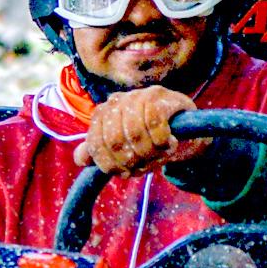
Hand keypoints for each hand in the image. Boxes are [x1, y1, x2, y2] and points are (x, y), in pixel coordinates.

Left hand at [78, 86, 201, 177]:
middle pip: (115, 141)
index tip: (126, 172)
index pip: (96, 145)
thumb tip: (79, 159)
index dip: (111, 165)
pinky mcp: (160, 96)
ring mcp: (138, 95)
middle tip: (146, 164)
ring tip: (160, 154)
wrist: (187, 130)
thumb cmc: (150, 141)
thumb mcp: (124, 150)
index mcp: (102, 113)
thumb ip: (101, 152)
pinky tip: (170, 143)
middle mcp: (116, 100)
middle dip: (132, 160)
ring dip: (150, 152)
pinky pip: (155, 123)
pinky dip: (163, 140)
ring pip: (135, 133)